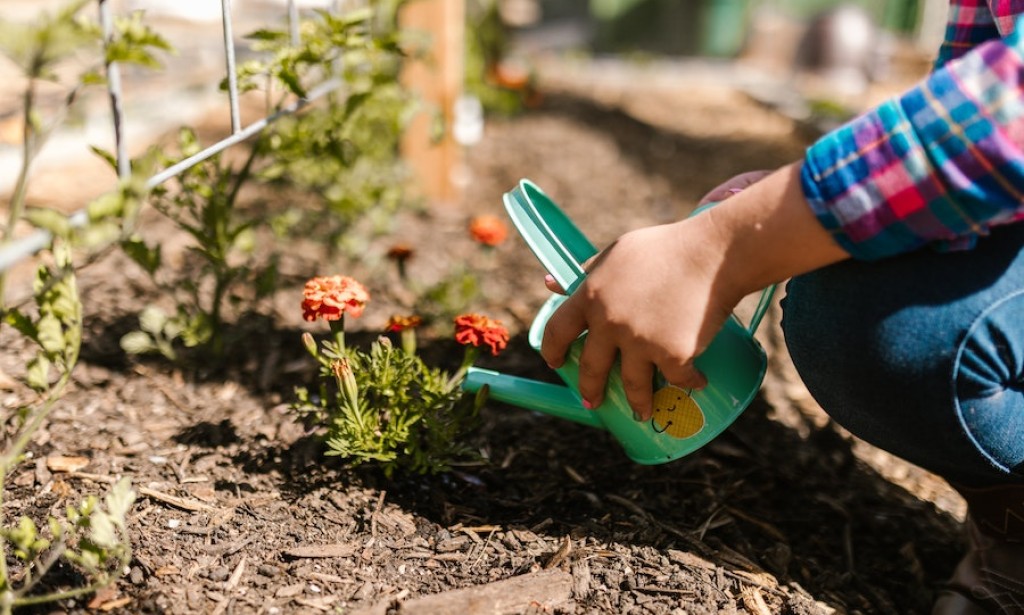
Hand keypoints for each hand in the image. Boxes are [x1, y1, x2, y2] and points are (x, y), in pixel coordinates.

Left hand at [540, 163, 847, 419]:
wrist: (715, 253)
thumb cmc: (668, 247)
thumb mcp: (619, 252)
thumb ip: (587, 271)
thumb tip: (549, 284)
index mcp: (591, 294)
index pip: (557, 330)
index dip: (553, 350)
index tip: (555, 363)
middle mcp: (609, 321)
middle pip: (591, 368)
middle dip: (590, 390)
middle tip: (591, 401)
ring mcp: (640, 341)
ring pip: (632, 386)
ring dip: (637, 404)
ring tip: (641, 412)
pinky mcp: (673, 354)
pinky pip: (678, 378)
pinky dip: (690, 382)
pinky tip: (697, 383)